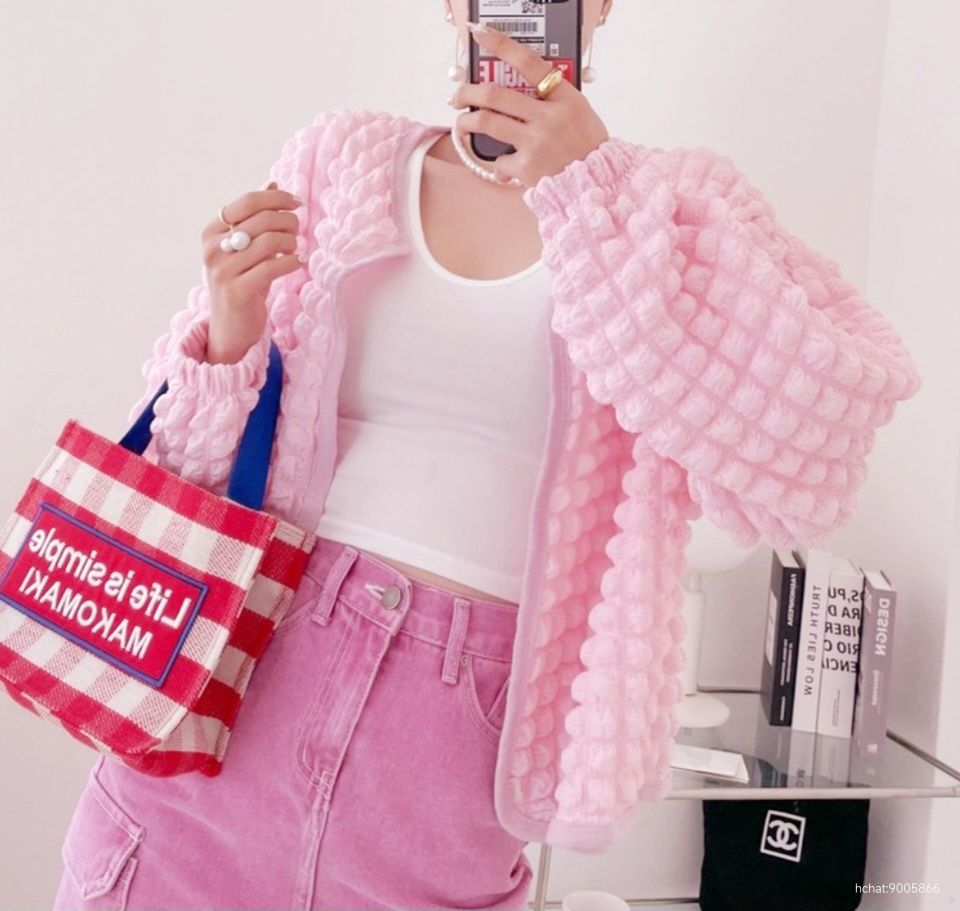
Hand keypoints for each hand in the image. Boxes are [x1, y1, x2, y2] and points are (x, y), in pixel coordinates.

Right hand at [202, 182, 303, 363]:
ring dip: (291, 242)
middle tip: (298, 230)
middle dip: (288, 221)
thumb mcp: (247, 247)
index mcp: (212, 231)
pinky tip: (298, 262)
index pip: (248, 201)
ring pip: (269, 241)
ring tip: (295, 248)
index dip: (277, 198)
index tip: (297, 202)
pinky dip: (292, 262)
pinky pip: (273, 267)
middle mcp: (213, 248)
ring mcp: (222, 270)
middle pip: (261, 219)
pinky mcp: (237, 291)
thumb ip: (255, 217)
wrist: (232, 326)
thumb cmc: (243, 282)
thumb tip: (272, 182)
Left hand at [450, 24, 609, 186]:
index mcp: (565, 98)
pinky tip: (503, 168)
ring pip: (487, 122)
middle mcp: (549, 117)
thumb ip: (554, 100)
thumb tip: (523, 90)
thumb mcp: (580, 114)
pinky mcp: (527, 167)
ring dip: (466, 122)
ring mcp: (536, 142)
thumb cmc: (588, 150)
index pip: (529, 63)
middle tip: (457, 96)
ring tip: (462, 124)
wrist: (597, 185)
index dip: (501, 45)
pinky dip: (498, 165)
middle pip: (495, 94)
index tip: (481, 34)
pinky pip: (500, 161)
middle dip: (468, 92)